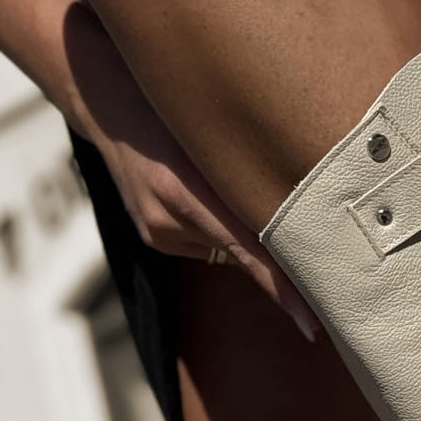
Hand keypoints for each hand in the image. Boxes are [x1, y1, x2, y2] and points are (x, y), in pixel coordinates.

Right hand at [64, 9, 318, 335]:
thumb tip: (301, 211)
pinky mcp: (153, 236)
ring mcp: (158, 232)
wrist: (104, 98)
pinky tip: (206, 195)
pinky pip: (206, 243)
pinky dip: (220, 228)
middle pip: (243, 253)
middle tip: (316, 287)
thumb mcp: (209, 129)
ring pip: (227, 249)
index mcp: (183, 191)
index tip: (311, 323)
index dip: (283, 288)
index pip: (249, 251)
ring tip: (229, 188)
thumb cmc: (169, 102)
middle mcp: (169, 218)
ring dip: (245, 233)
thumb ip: (248, 172)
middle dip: (278, 260)